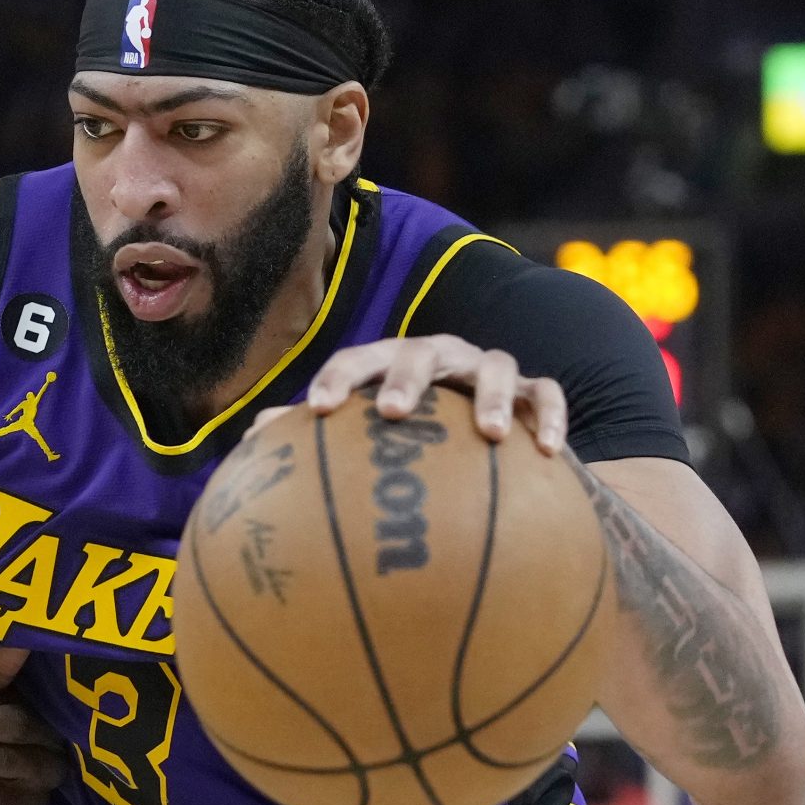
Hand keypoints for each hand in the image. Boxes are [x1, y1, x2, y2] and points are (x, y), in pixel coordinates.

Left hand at [294, 334, 565, 453]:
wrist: (485, 444)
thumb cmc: (412, 441)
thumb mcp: (366, 438)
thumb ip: (314, 436)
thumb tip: (253, 439)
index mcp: (391, 367)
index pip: (358, 361)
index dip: (338, 378)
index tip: (318, 410)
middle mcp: (440, 360)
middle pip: (421, 352)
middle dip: (407, 378)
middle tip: (393, 413)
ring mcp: (489, 372)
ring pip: (497, 365)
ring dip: (495, 396)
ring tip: (492, 434)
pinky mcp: (537, 394)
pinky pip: (548, 396)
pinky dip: (551, 418)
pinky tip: (551, 452)